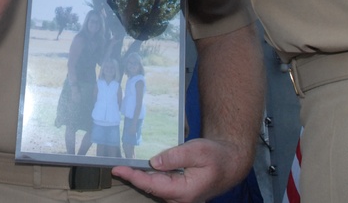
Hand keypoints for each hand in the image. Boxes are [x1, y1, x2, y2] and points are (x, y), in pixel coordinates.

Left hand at [111, 138, 250, 202]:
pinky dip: (149, 176)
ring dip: (140, 177)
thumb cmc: (217, 156)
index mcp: (184, 191)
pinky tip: (141, 167)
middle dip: (133, 177)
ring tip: (125, 165)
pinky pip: (160, 185)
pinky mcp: (179, 190)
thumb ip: (176, 156)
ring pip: (154, 187)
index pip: (152, 185)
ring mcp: (180, 196)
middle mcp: (180, 198)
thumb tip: (154, 162)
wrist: (231, 162)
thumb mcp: (198, 151)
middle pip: (150, 188)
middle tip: (116, 165)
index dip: (133, 176)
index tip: (118, 169)